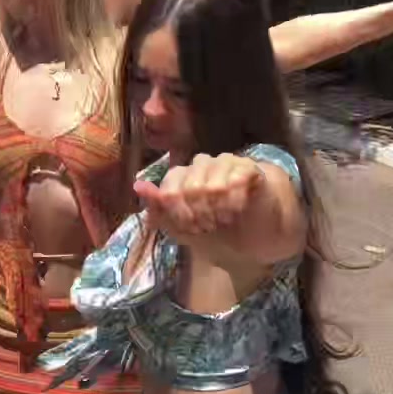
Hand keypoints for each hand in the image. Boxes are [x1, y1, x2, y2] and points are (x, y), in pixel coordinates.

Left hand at [134, 152, 264, 239]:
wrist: (254, 229)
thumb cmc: (216, 227)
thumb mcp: (182, 228)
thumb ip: (158, 209)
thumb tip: (137, 186)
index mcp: (181, 176)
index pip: (169, 189)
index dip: (178, 214)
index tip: (190, 230)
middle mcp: (200, 165)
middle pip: (189, 188)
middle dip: (198, 216)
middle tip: (209, 228)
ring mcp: (225, 163)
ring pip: (211, 185)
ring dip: (217, 211)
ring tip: (223, 221)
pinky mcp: (248, 167)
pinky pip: (236, 181)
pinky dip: (235, 203)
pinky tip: (238, 211)